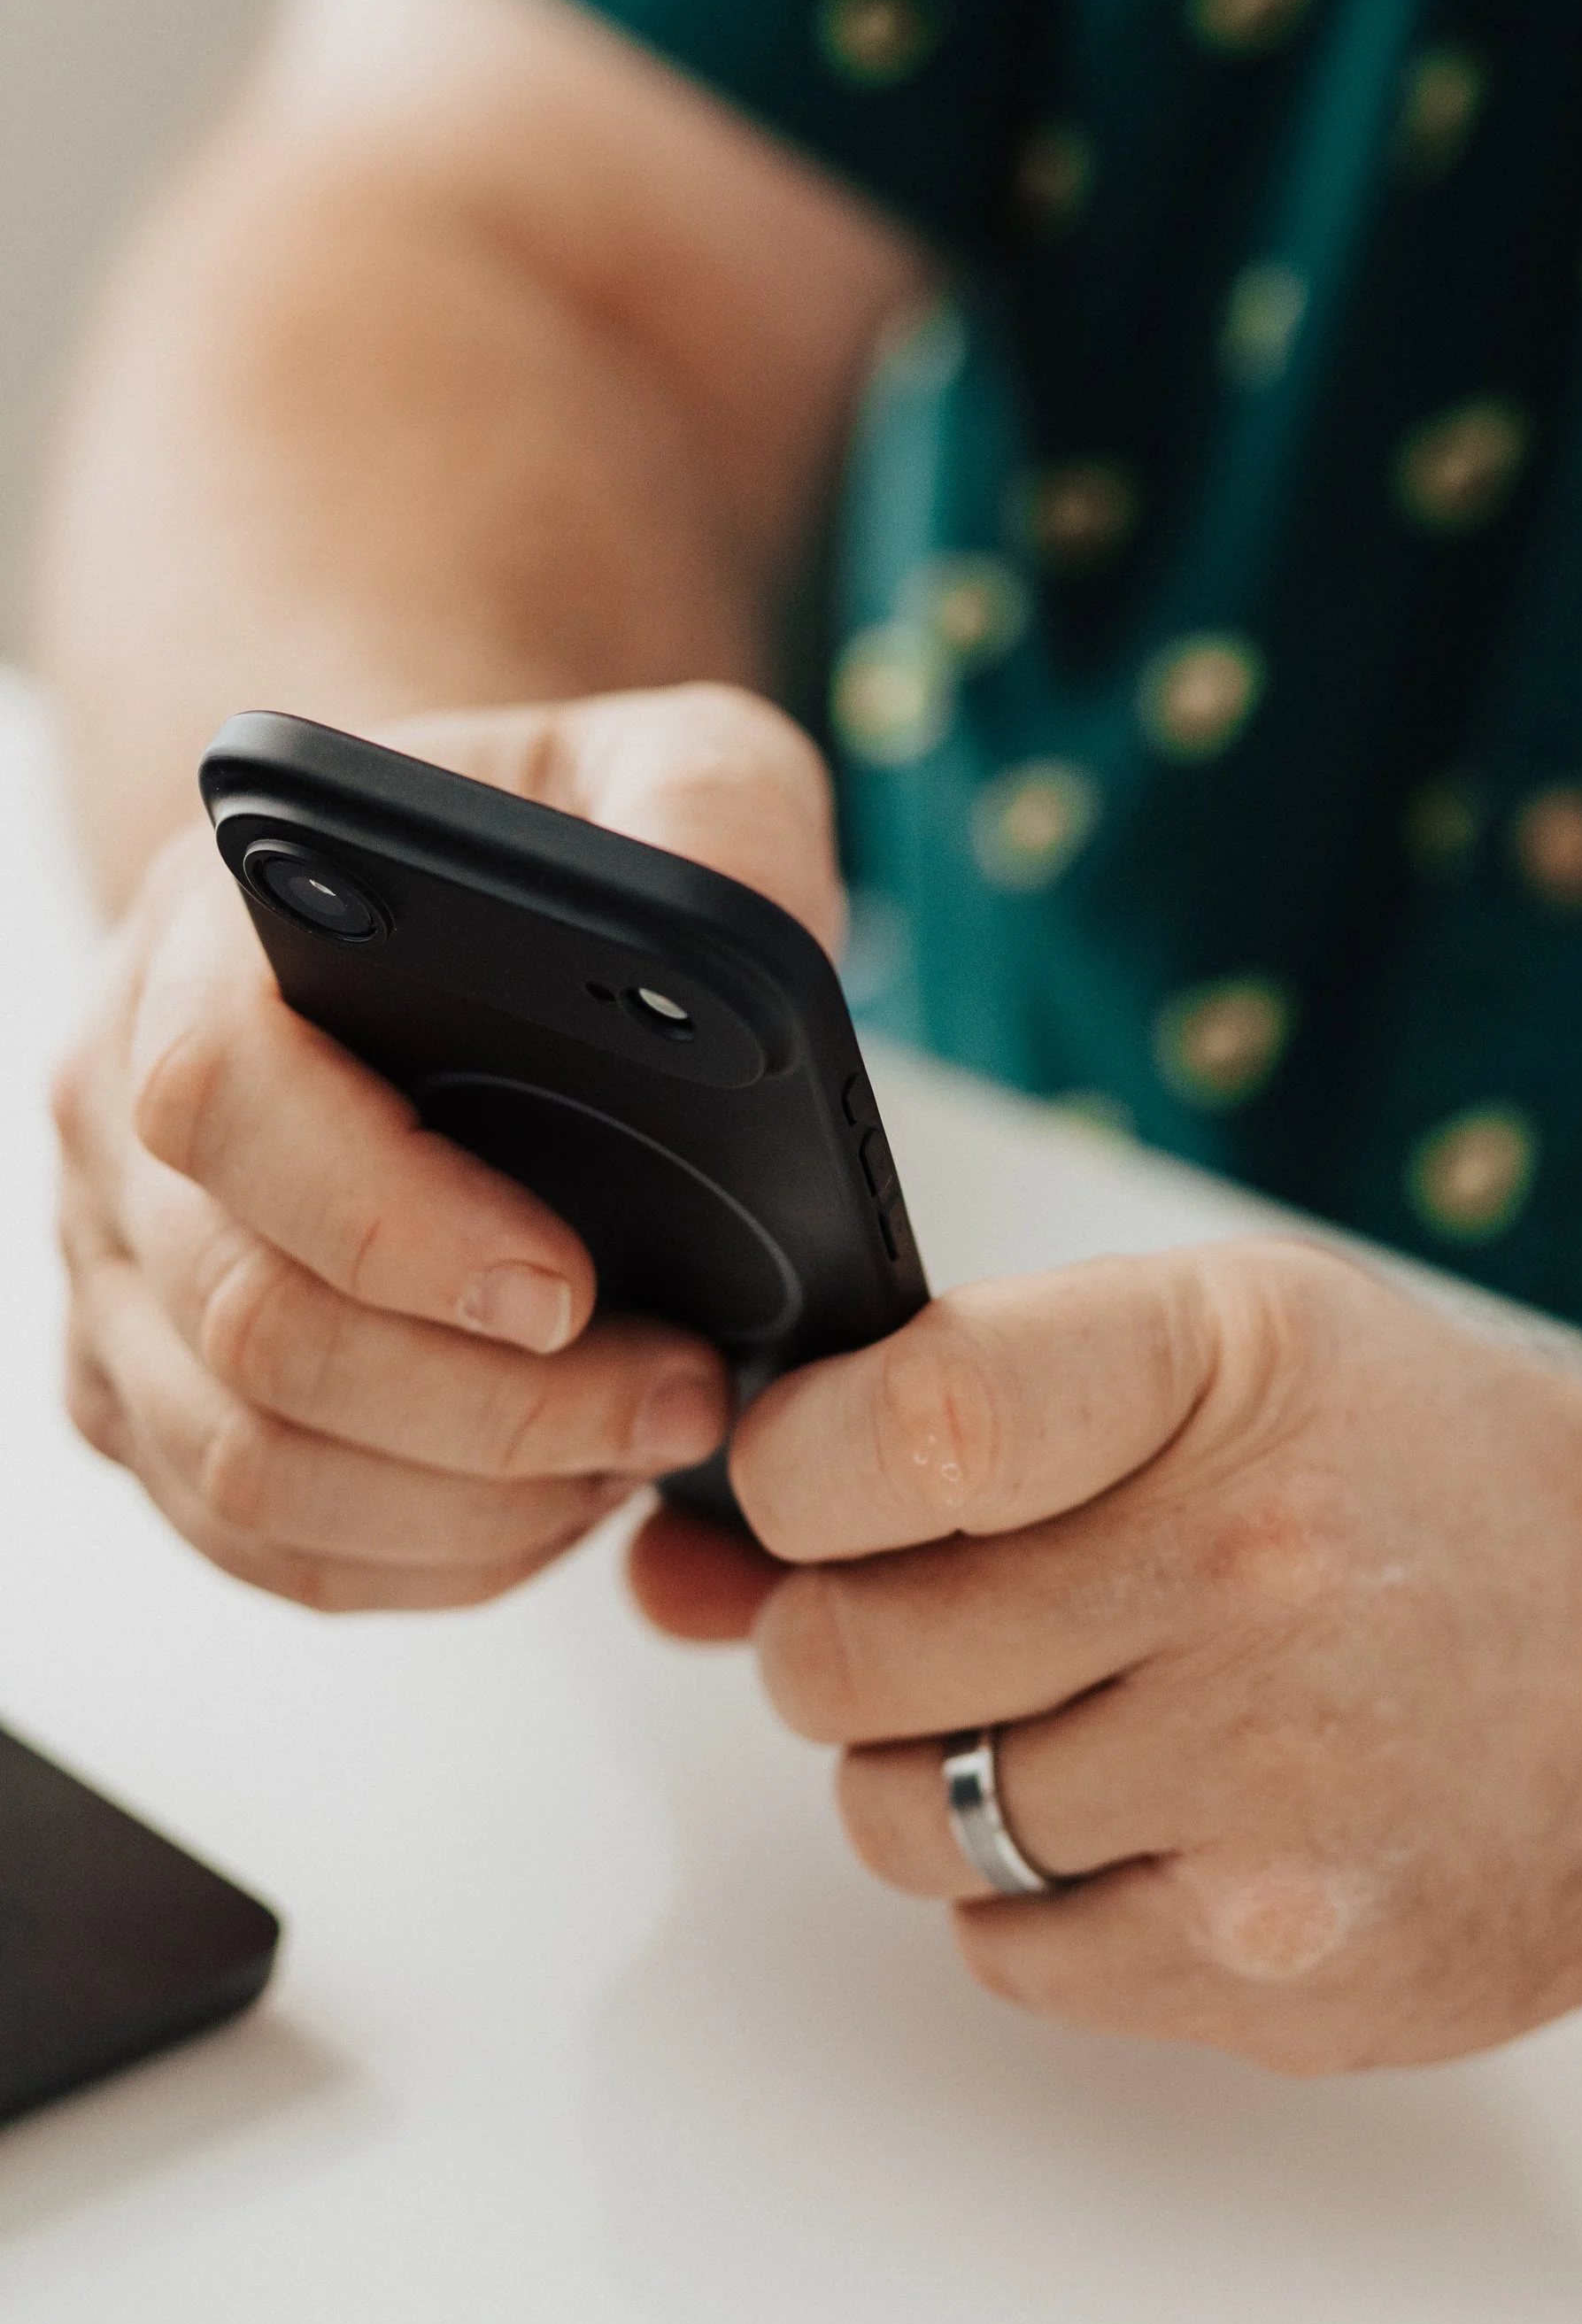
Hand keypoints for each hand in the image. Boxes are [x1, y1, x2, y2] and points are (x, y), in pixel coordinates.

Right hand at [53, 681, 841, 1612]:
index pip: (222, 1092)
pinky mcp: (150, 1395)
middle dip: (487, 1403)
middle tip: (677, 1394)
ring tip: (636, 1446)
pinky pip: (258, 1539)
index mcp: (208, 938)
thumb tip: (719, 905)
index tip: (571, 1281)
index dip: (389, 1217)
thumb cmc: (545, 850)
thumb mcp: (676, 766)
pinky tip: (557, 1499)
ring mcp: (121, 1272)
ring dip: (469, 1499)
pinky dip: (424, 1557)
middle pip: (246, 1322)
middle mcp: (119, 1111)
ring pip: (247, 1463)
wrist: (444, 921)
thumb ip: (708, 808)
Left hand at [631, 1242, 1581, 2069]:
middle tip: (959, 1611)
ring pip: (899, 1818)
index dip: (790, 1471)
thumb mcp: (1221, 1349)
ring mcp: (1270, 1788)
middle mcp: (1251, 1572)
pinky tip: (1168, 1807)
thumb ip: (941, 1424)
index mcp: (1222, 1368)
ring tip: (1094, 1704)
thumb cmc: (1428, 1478)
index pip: (900, 1427)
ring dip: (940, 1771)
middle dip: (849, 1637)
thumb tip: (672, 1565)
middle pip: (844, 1654)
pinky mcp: (1280, 1965)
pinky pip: (1003, 1951)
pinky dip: (1041, 1890)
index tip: (802, 1482)